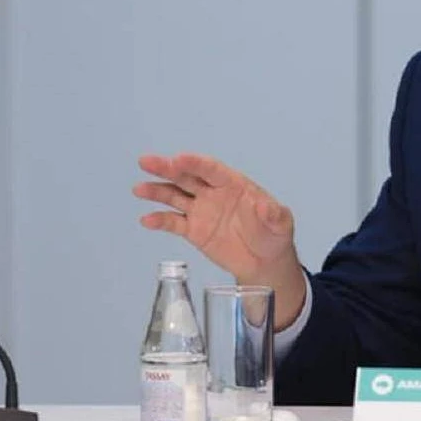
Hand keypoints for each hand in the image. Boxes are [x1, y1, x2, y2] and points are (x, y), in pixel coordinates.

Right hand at [134, 152, 307, 327]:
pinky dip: (159, 221)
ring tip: (139, 189)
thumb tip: (266, 207)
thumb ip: (274, 214)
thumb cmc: (275, 236)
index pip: (212, 169)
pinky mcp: (194, 230)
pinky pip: (173, 223)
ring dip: (157, 191)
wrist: (265, 262)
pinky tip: (146, 220)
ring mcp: (202, 211)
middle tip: (147, 162)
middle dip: (168, 168)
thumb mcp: (281, 223)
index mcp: (234, 184)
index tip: (179, 159)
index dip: (195, 163)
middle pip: (187, 177)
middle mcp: (214, 193)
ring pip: (175, 196)